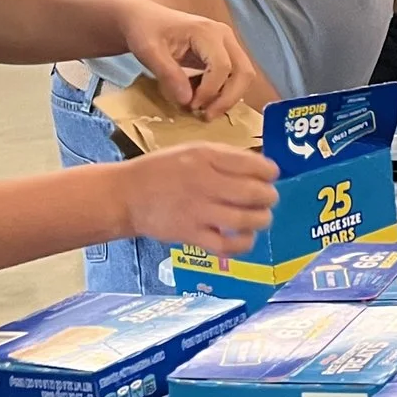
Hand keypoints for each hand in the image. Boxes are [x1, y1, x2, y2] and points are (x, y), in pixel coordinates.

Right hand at [118, 144, 278, 256]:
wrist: (126, 195)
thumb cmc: (162, 170)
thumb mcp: (193, 150)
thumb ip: (225, 157)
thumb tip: (262, 168)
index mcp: (206, 157)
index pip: (254, 165)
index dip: (270, 173)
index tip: (271, 176)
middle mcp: (204, 183)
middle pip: (255, 194)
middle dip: (269, 197)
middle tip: (267, 199)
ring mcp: (197, 211)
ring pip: (245, 221)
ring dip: (261, 220)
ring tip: (259, 218)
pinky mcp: (190, 234)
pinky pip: (227, 245)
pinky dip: (242, 244)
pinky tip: (243, 238)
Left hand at [119, 1, 252, 117]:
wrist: (144, 18)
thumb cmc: (145, 31)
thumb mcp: (148, 51)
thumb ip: (168, 74)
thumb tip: (187, 101)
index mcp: (208, 32)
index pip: (222, 67)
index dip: (210, 91)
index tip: (190, 106)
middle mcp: (224, 36)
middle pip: (243, 72)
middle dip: (228, 99)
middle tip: (206, 116)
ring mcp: (227, 43)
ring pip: (243, 76)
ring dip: (228, 97)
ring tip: (204, 110)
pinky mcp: (224, 52)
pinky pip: (235, 76)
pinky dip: (224, 92)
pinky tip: (203, 99)